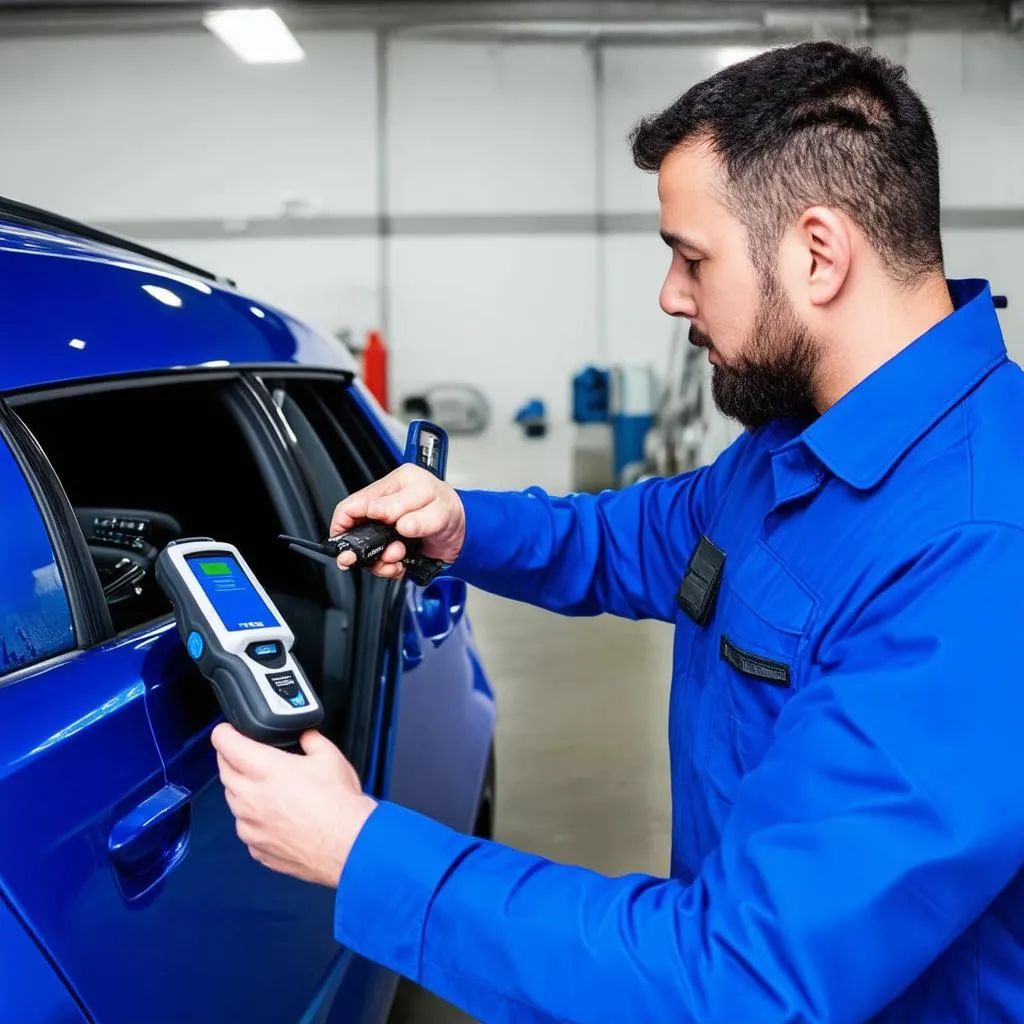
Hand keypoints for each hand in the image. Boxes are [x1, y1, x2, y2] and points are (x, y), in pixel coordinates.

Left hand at [211, 724, 376, 887]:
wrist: (349, 844)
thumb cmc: (339, 805)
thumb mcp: (330, 756)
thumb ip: (311, 740)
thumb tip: (305, 736)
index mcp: (265, 769)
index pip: (226, 744)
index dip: (224, 733)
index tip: (226, 731)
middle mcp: (250, 797)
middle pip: (223, 771)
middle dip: (229, 758)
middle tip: (244, 754)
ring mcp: (251, 826)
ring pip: (232, 801)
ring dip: (241, 789)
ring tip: (265, 787)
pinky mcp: (257, 848)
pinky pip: (245, 827)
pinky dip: (253, 819)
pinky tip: (274, 816)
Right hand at [330, 463, 465, 578]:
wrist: (465, 534)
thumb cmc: (453, 515)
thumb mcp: (438, 512)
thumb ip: (413, 515)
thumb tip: (384, 515)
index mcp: (396, 483)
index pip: (355, 503)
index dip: (346, 526)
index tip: (350, 546)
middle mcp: (387, 500)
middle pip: (354, 526)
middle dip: (366, 548)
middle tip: (388, 555)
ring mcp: (386, 520)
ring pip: (364, 546)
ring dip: (379, 559)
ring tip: (399, 557)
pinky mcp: (389, 538)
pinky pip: (376, 557)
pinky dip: (385, 565)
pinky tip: (398, 564)